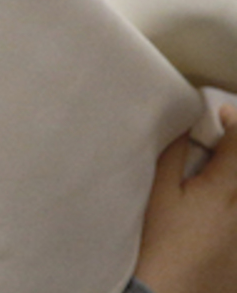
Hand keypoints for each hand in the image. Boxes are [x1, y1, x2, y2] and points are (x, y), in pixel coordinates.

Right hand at [136, 105, 236, 292]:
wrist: (170, 291)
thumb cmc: (159, 243)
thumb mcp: (159, 194)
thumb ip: (173, 155)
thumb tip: (183, 126)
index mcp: (227, 187)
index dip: (234, 120)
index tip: (220, 113)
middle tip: (224, 138)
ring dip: (234, 170)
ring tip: (219, 168)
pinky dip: (231, 195)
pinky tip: (218, 200)